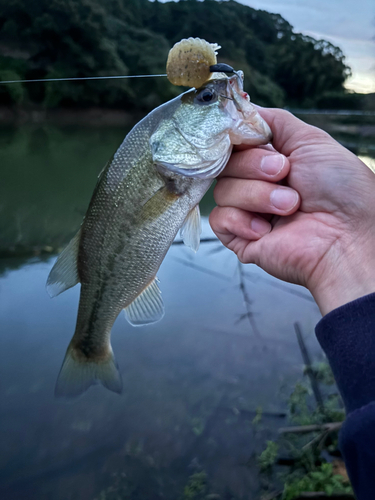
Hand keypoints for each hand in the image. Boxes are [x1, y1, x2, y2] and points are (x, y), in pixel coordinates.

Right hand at [210, 108, 374, 314]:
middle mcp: (256, 183)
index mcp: (269, 160)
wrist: (348, 237)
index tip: (246, 137)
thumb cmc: (342, 191)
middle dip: (253, 165)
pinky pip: (219, 219)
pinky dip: (243, 220)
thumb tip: (240, 109)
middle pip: (224, 162)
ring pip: (221, 190)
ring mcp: (247, 211)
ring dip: (258, 196)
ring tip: (289, 206)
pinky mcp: (240, 237)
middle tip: (284, 174)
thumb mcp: (310, 140)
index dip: (234, 137)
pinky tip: (267, 228)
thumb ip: (272, 121)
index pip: (233, 141)